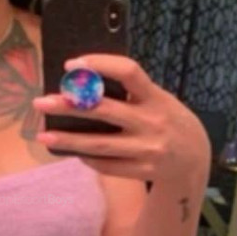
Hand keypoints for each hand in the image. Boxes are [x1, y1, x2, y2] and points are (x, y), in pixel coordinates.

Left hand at [33, 54, 210, 182]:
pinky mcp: (142, 171)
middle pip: (104, 110)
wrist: (195, 160)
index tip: (71, 65)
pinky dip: (88, 158)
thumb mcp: (160, 100)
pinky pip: (107, 166)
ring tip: (43, 136)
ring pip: (99, 145)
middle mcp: (152, 123)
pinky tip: (72, 152)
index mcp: (156, 98)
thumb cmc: (169, 121)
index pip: (128, 72)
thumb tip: (85, 84)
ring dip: (68, 140)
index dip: (99, 64)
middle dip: (69, 105)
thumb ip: (132, 93)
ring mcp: (147, 150)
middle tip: (41, 102)